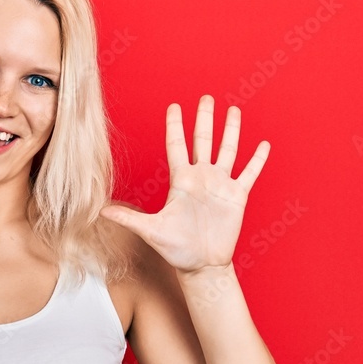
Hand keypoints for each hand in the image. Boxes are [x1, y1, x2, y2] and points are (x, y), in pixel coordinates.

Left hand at [99, 95, 268, 274]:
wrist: (201, 266)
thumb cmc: (175, 249)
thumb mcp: (150, 230)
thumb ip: (127, 218)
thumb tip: (99, 211)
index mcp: (181, 181)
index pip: (177, 146)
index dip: (175, 126)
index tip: (174, 106)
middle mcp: (201, 178)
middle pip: (203, 141)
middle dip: (204, 119)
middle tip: (206, 97)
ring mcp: (220, 185)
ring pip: (227, 150)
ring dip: (231, 131)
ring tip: (233, 110)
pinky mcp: (237, 196)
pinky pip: (249, 173)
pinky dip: (257, 159)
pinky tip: (263, 144)